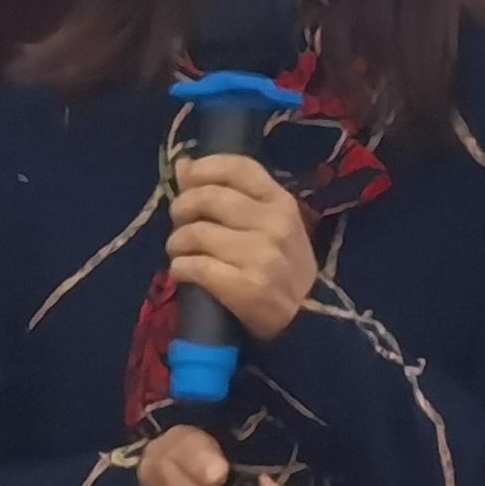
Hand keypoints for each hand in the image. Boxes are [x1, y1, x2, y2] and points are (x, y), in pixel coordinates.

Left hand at [167, 150, 315, 342]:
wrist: (308, 320)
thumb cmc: (282, 266)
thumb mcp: (269, 223)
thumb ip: (231, 194)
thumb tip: (183, 165)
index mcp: (281, 202)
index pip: (239, 168)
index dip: (204, 168)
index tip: (186, 179)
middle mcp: (275, 223)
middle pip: (209, 198)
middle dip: (181, 208)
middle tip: (180, 223)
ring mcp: (263, 256)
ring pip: (197, 233)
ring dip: (177, 243)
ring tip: (180, 252)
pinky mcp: (247, 288)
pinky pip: (196, 267)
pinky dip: (180, 269)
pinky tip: (183, 272)